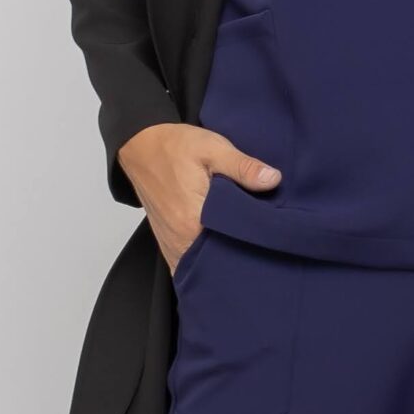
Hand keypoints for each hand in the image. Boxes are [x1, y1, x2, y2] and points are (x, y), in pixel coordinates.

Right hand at [116, 122, 282, 273]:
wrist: (140, 146)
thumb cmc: (175, 147)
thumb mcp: (213, 148)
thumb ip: (243, 167)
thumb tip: (273, 180)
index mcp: (194, 219)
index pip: (234, 245)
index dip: (255, 242)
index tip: (270, 235)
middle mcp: (181, 238)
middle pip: (218, 260)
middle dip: (240, 255)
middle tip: (260, 243)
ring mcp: (172, 244)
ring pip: (202, 266)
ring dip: (221, 260)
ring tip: (242, 247)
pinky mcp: (167, 243)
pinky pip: (187, 265)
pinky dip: (203, 263)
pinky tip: (219, 252)